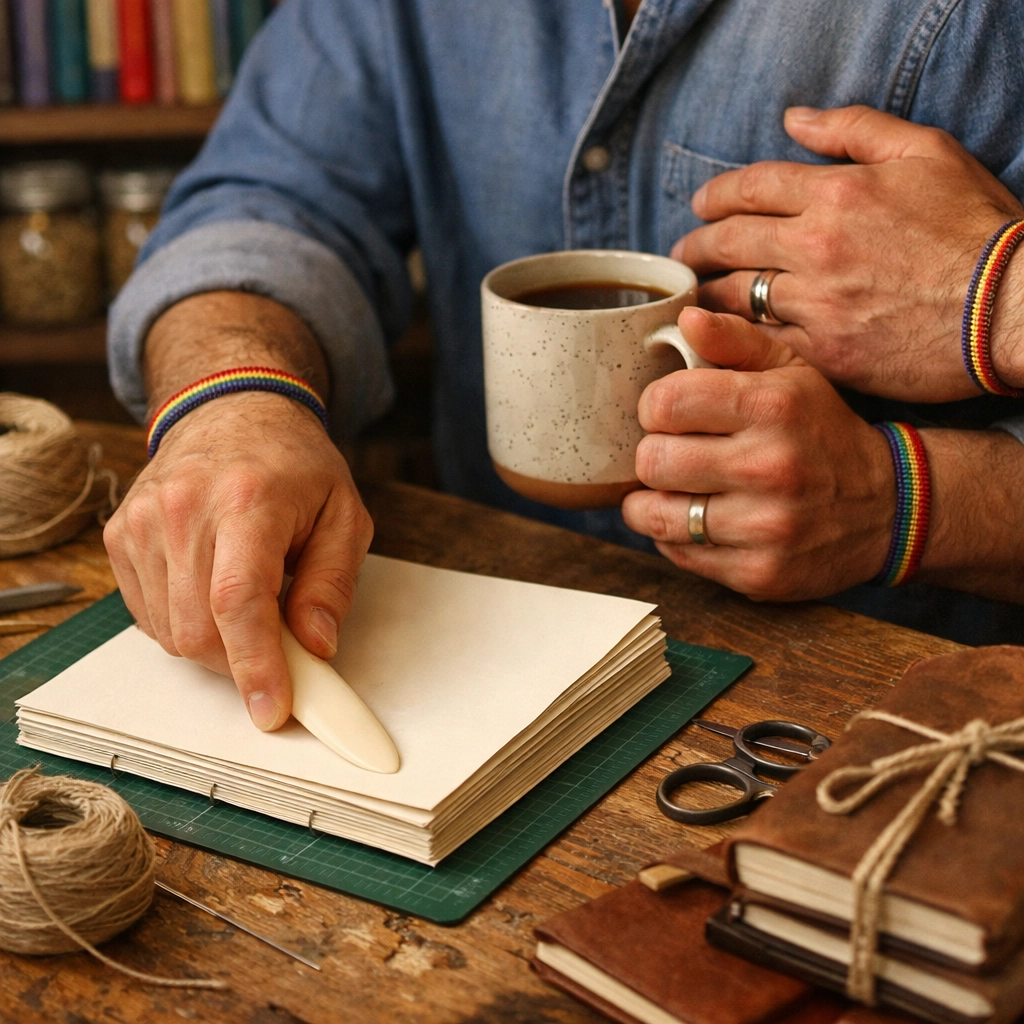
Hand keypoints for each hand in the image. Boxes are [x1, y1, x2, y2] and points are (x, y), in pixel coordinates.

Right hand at [103, 392, 372, 730]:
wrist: (232, 412)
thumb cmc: (294, 466)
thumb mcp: (345, 516)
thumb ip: (333, 584)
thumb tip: (315, 646)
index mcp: (249, 500)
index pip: (239, 601)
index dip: (255, 665)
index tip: (272, 710)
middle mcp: (185, 509)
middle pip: (199, 630)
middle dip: (243, 661)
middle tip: (280, 648)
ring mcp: (143, 522)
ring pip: (171, 632)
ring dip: (217, 644)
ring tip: (250, 602)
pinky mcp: (120, 536)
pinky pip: (150, 616)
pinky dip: (186, 624)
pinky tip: (213, 591)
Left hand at [621, 307, 895, 600]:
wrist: (887, 508)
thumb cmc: (821, 432)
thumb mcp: (792, 373)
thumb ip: (735, 340)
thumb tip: (685, 318)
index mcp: (773, 406)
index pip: (664, 403)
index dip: (654, 408)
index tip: (669, 415)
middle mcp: (770, 467)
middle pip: (651, 460)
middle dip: (654, 455)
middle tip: (674, 454)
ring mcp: (765, 526)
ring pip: (655, 515)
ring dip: (653, 502)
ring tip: (676, 490)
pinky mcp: (758, 573)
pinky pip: (678, 554)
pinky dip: (677, 537)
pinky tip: (700, 520)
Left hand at [674, 106, 1023, 401]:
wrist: (1012, 309)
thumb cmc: (976, 229)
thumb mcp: (928, 154)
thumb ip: (855, 131)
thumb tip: (794, 119)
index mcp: (838, 193)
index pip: (750, 187)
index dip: (715, 196)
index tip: (701, 206)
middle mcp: (817, 246)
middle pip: (729, 241)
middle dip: (696, 246)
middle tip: (682, 254)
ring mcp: (817, 303)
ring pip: (736, 296)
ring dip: (706, 294)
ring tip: (695, 296)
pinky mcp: (824, 352)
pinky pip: (761, 342)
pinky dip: (738, 336)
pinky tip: (726, 335)